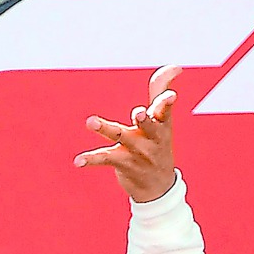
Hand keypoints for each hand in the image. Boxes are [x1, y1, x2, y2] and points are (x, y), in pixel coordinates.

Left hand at [73, 65, 180, 202]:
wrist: (158, 186)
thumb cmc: (158, 144)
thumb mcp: (162, 119)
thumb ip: (161, 90)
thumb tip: (175, 66)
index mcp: (162, 124)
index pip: (166, 110)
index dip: (167, 103)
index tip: (171, 97)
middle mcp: (151, 137)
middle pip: (148, 125)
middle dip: (144, 119)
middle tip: (139, 113)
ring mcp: (137, 151)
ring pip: (120, 136)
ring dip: (105, 128)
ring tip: (90, 121)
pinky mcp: (123, 163)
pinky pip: (105, 159)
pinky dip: (90, 160)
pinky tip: (77, 161)